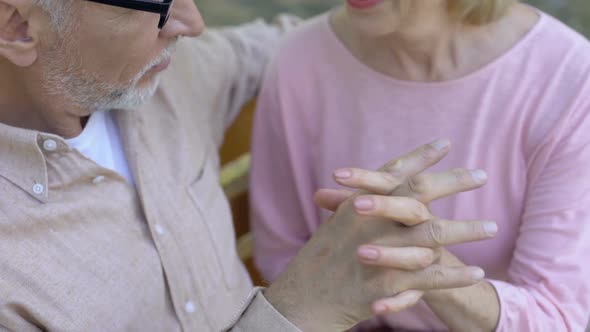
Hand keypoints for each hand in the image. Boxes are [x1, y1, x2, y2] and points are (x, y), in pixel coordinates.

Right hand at [264, 140, 496, 330]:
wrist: (300, 298)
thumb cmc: (318, 260)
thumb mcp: (335, 225)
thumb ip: (355, 204)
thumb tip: (371, 190)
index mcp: (357, 204)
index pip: (393, 172)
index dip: (420, 156)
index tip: (445, 143)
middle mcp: (369, 221)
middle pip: (419, 194)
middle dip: (453, 181)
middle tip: (482, 174)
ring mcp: (378, 251)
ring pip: (432, 235)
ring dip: (466, 230)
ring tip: (493, 227)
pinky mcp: (384, 284)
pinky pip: (429, 278)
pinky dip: (455, 276)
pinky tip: (478, 272)